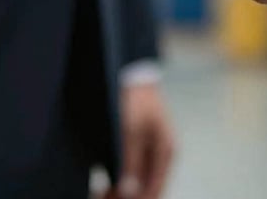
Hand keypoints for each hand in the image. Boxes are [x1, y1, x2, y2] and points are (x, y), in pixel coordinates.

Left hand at [104, 83, 174, 198]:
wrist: (135, 78)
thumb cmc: (135, 102)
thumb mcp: (131, 131)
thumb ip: (131, 162)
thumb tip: (130, 193)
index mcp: (166, 152)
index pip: (154, 191)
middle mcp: (163, 157)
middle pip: (147, 190)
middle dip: (125, 197)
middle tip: (102, 196)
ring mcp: (153, 155)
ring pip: (138, 186)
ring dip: (121, 193)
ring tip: (100, 193)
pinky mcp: (141, 152)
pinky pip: (133, 177)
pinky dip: (120, 184)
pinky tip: (103, 186)